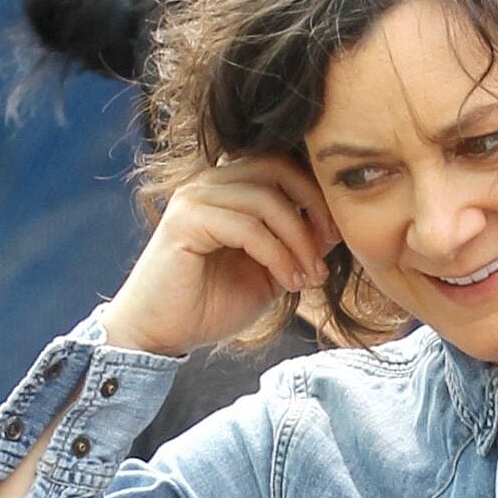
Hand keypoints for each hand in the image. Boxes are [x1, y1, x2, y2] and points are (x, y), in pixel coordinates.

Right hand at [102, 156, 340, 358]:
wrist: (162, 333)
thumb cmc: (211, 304)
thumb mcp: (269, 273)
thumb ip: (295, 246)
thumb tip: (334, 228)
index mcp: (228, 187)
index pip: (281, 164)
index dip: (316, 195)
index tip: (335, 237)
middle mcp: (209, 183)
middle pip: (277, 168)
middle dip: (314, 207)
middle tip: (329, 249)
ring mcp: (194, 198)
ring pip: (266, 200)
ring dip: (298, 241)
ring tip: (308, 278)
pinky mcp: (185, 222)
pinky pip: (248, 228)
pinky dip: (277, 255)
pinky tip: (288, 282)